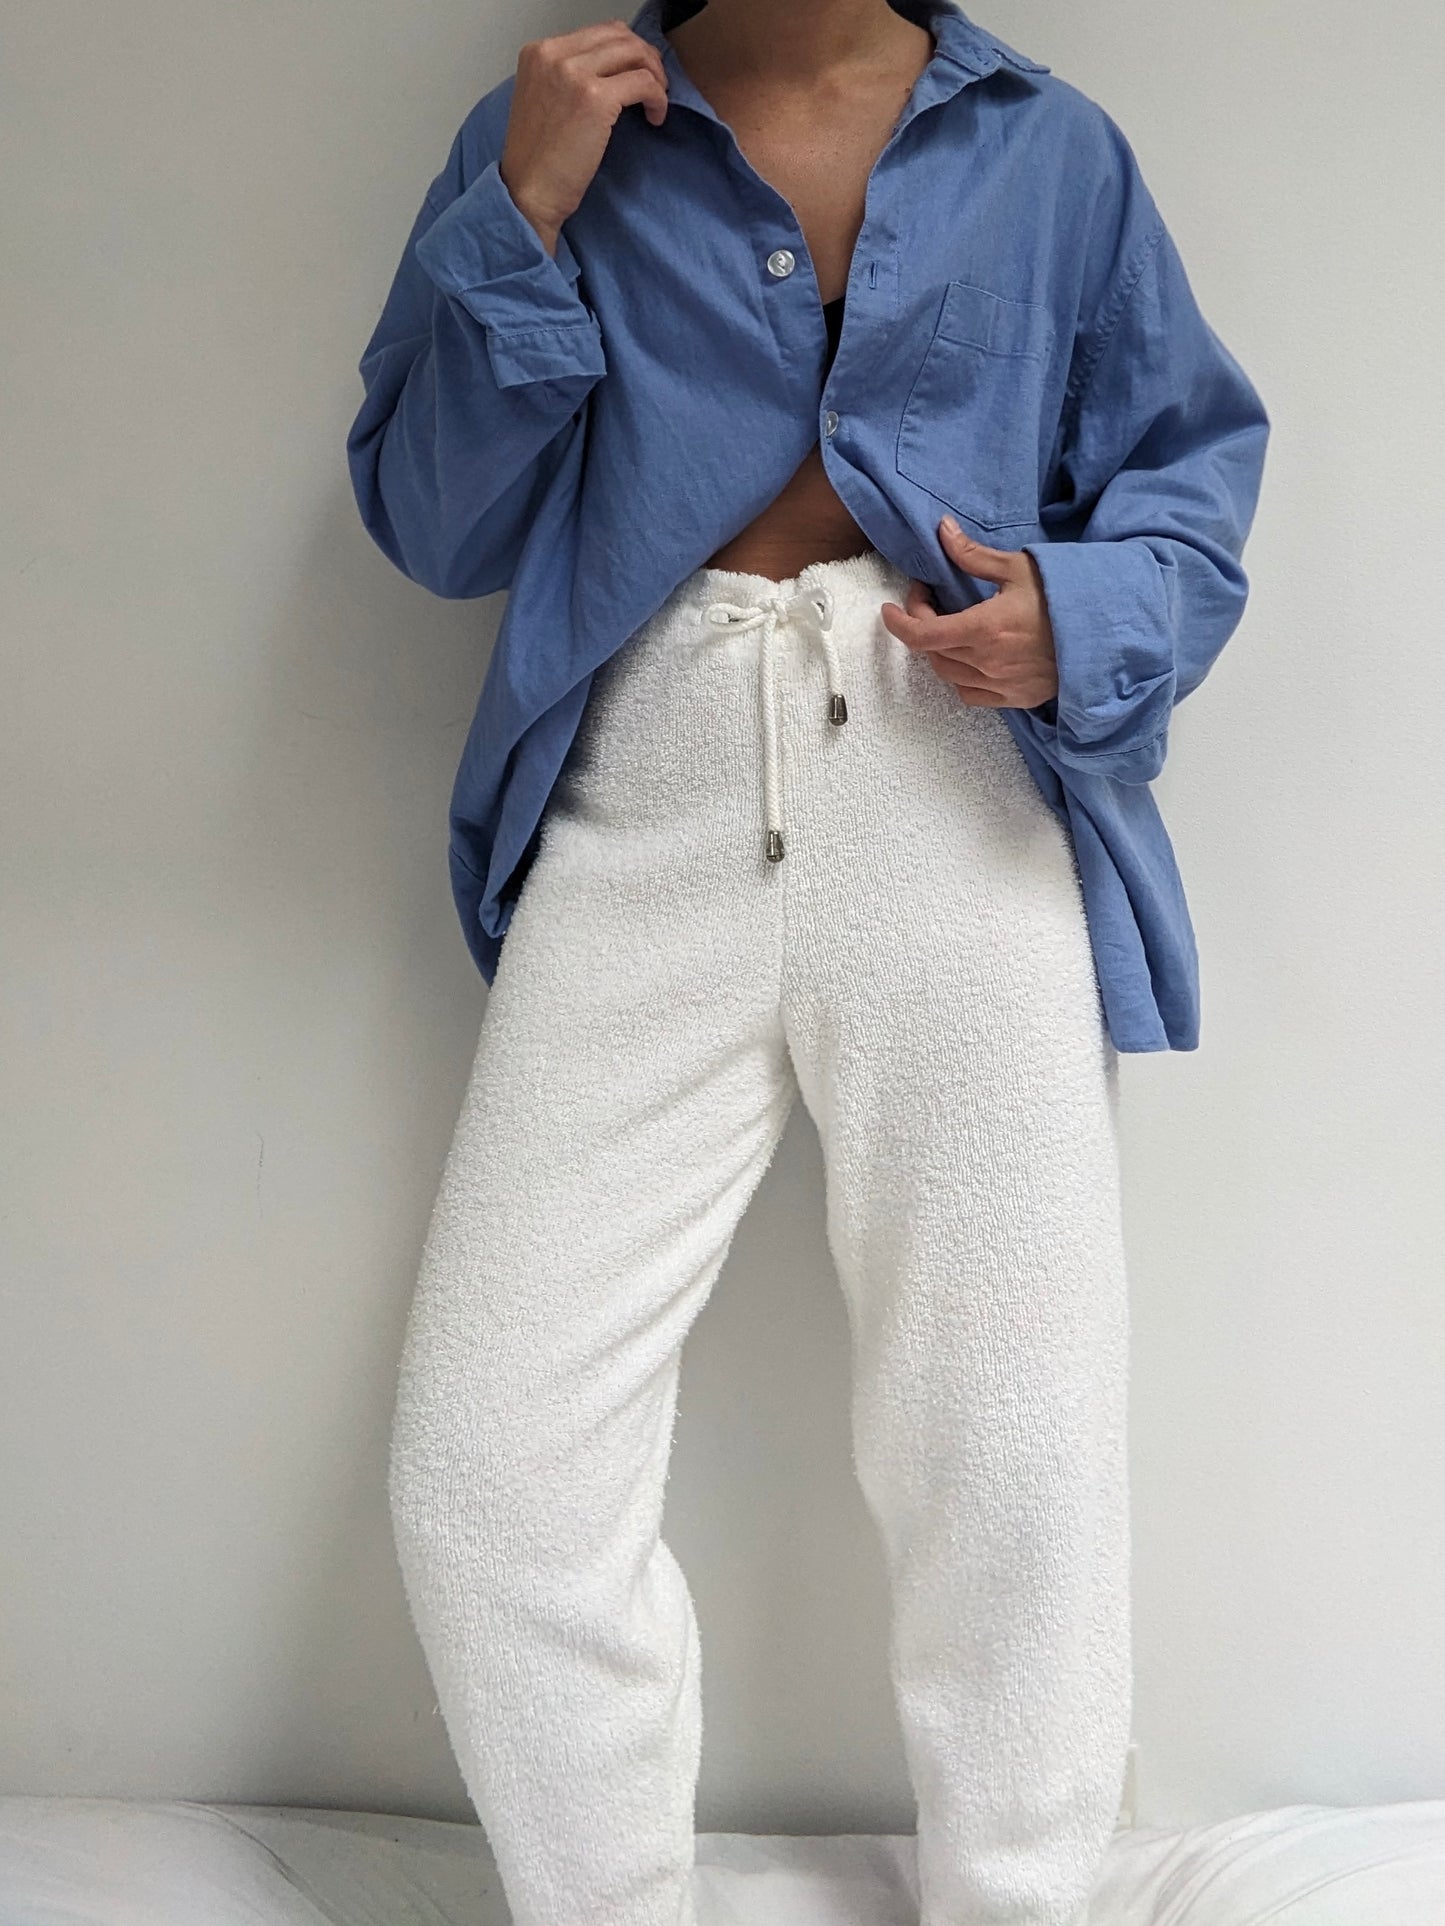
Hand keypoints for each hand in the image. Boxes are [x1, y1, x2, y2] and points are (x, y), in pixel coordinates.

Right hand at [500, 18, 668, 253]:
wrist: (528, 193)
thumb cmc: (537, 160)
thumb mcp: (542, 100)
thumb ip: (567, 77)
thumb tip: (610, 70)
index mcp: (539, 51)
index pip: (597, 32)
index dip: (626, 50)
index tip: (638, 72)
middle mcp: (554, 54)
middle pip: (619, 36)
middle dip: (645, 57)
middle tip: (655, 84)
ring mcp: (574, 73)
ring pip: (634, 53)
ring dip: (654, 75)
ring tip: (656, 102)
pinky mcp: (596, 98)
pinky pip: (644, 82)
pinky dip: (658, 98)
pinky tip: (656, 118)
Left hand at [879, 515, 1058, 708]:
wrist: (1107, 634)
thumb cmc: (1065, 597)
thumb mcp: (1019, 567)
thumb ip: (973, 555)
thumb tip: (942, 531)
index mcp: (984, 628)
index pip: (922, 635)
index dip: (898, 622)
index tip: (890, 608)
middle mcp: (987, 662)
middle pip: (931, 651)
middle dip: (921, 624)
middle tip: (930, 600)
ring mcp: (1001, 684)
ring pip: (947, 674)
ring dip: (938, 650)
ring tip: (948, 625)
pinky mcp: (1015, 698)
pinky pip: (970, 693)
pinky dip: (959, 676)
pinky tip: (968, 657)